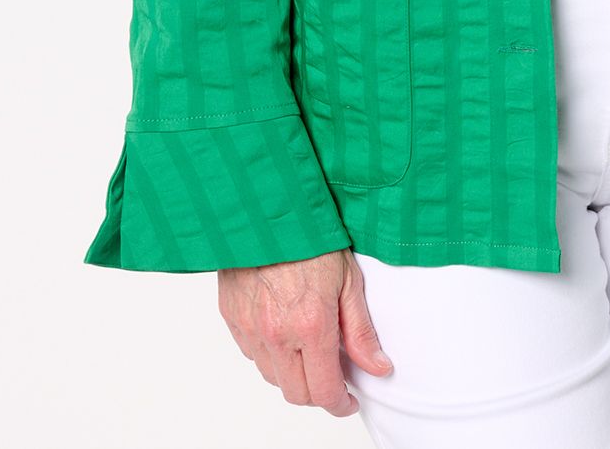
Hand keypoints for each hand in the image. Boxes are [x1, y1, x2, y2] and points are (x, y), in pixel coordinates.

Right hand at [218, 248, 392, 416]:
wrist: (265, 205)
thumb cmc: (310, 235)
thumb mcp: (349, 279)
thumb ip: (361, 331)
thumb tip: (378, 367)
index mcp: (311, 325)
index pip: (324, 391)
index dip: (340, 404)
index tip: (349, 400)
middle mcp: (276, 334)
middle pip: (296, 394)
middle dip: (317, 392)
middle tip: (332, 374)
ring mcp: (249, 327)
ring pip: (271, 376)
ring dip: (292, 372)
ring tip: (308, 344)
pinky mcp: (231, 316)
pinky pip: (251, 352)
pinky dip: (269, 352)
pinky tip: (283, 328)